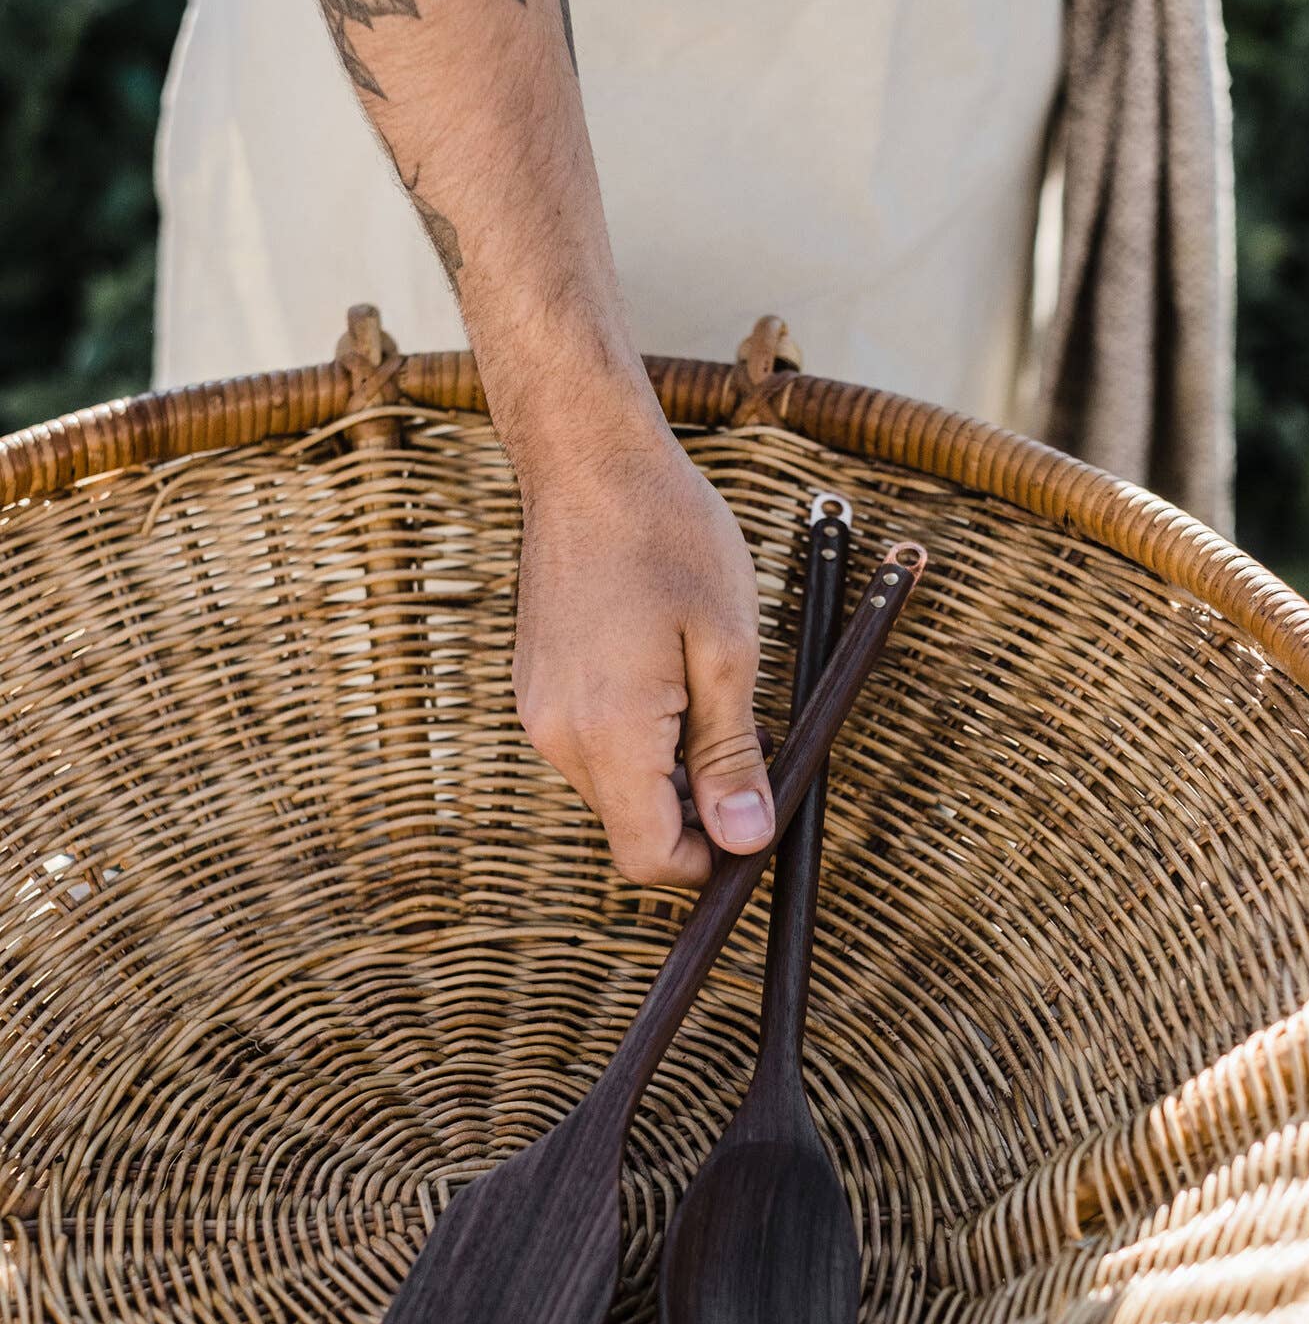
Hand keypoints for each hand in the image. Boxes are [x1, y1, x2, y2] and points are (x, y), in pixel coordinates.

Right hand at [512, 417, 772, 886]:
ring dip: (672, 766)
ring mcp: (540, 712)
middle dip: (698, 808)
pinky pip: (596, 744)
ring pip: (618, 786)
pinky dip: (642, 734)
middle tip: (754, 739)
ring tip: (712, 687)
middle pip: (634, 825)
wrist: (588, 463)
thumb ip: (732, 755)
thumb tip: (746, 840)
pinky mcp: (537, 689)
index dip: (712, 860)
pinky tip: (671, 670)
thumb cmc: (668, 538)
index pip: (650, 858)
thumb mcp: (728, 650)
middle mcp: (558, 735)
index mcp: (609, 731)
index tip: (757, 821)